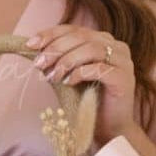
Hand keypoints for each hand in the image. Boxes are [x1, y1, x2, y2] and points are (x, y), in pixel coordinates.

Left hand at [26, 25, 134, 143]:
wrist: (107, 126)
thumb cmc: (85, 98)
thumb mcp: (67, 73)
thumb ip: (56, 59)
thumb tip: (33, 48)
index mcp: (101, 41)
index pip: (74, 29)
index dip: (50, 34)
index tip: (30, 45)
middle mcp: (115, 47)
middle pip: (81, 37)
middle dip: (55, 49)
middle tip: (38, 64)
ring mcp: (123, 61)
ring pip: (91, 49)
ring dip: (66, 61)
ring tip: (52, 77)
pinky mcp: (124, 78)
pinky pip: (100, 69)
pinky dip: (80, 73)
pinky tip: (68, 83)